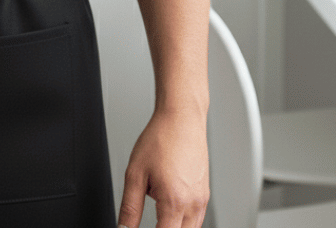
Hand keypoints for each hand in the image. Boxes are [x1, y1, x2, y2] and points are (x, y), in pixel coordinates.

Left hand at [116, 105, 209, 227]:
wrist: (181, 118)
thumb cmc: (160, 139)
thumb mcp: (135, 173)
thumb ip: (130, 207)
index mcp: (174, 202)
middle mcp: (193, 205)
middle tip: (151, 219)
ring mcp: (202, 201)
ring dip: (174, 227)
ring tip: (158, 215)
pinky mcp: (205, 195)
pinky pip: (197, 219)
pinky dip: (183, 221)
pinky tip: (170, 208)